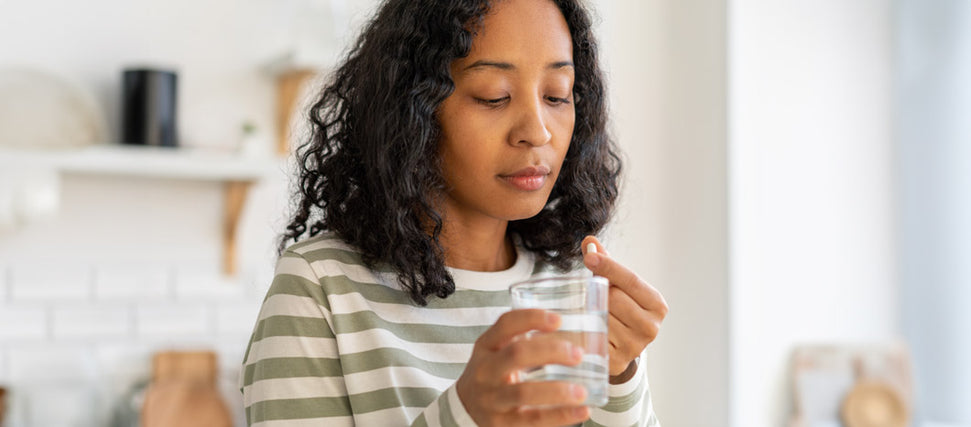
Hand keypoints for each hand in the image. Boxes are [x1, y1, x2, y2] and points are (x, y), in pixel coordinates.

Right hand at [456, 309, 591, 426]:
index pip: (506, 324)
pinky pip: (533, 420)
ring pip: (524, 392)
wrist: (466, 407)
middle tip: (577, 355)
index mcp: (486, 346)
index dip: (532, 318)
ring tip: (581, 391)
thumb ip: (523, 340)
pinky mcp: (503, 424)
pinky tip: (582, 411)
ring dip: (557, 391)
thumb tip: (574, 332)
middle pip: (517, 354)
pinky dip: (561, 416)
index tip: (558, 320)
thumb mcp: (497, 351)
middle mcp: (486, 371)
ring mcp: (492, 399)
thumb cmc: (492, 374)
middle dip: (551, 351)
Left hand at [582, 236, 667, 380]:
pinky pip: (592, 335)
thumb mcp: (617, 285)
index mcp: (657, 305)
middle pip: (613, 298)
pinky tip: (586, 326)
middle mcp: (651, 327)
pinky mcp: (615, 361)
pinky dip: (585, 327)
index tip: (589, 256)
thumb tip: (589, 241)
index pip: (632, 280)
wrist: (620, 348)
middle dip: (599, 292)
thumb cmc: (619, 309)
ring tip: (593, 312)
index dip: (609, 266)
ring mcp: (634, 347)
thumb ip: (604, 263)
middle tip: (595, 294)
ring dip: (590, 310)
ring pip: (601, 316)